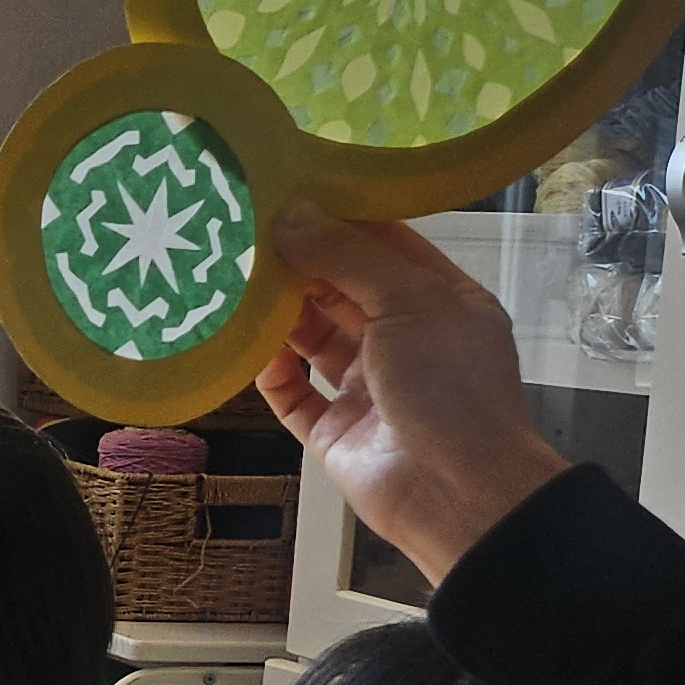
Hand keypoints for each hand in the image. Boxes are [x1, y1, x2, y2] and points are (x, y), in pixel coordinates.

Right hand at [255, 210, 567, 583]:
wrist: (458, 495)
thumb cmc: (448, 383)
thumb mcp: (410, 301)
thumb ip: (346, 256)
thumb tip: (288, 213)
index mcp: (439, 300)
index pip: (383, 245)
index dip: (336, 218)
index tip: (282, 189)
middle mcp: (404, 337)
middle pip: (340, 288)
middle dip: (296, 262)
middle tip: (239, 232)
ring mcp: (366, 385)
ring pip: (311, 337)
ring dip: (275, 312)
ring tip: (227, 279)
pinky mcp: (332, 429)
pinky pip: (292, 391)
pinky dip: (267, 369)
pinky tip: (241, 346)